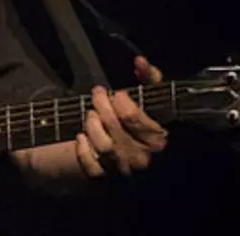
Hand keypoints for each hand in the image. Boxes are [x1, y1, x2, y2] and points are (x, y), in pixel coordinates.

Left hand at [75, 56, 167, 177]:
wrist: (136, 154)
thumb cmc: (142, 122)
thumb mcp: (151, 99)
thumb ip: (149, 78)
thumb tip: (140, 62)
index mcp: (157, 139)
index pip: (132, 116)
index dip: (121, 100)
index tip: (117, 94)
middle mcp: (142, 157)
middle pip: (114, 127)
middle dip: (102, 105)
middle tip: (98, 94)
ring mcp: (123, 169)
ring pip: (102, 145)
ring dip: (92, 124)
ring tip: (91, 114)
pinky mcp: (105, 178)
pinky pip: (90, 165)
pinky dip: (82, 150)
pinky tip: (82, 137)